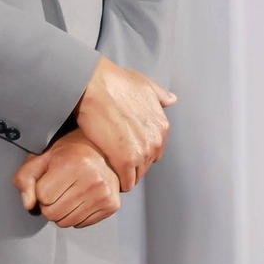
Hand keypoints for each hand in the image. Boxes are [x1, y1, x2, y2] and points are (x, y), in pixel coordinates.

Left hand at [13, 131, 121, 228]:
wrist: (102, 151)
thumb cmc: (71, 154)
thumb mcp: (42, 158)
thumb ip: (26, 178)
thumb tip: (28, 204)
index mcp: (73, 165)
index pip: (42, 197)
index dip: (40, 191)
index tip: (49, 182)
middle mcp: (92, 180)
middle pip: (53, 213)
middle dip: (49, 205)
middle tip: (57, 191)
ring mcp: (104, 194)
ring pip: (66, 222)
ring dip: (61, 213)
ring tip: (68, 195)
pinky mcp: (111, 205)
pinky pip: (81, 224)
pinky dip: (76, 216)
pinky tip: (80, 200)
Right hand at [74, 56, 176, 190]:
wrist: (92, 85)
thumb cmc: (114, 81)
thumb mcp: (144, 84)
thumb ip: (159, 95)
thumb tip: (171, 100)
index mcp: (161, 125)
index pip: (156, 149)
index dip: (141, 149)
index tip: (129, 148)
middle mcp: (155, 141)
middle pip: (147, 163)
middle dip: (134, 162)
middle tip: (118, 157)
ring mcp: (141, 152)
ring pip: (137, 174)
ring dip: (126, 173)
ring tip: (113, 167)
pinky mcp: (125, 162)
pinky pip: (126, 182)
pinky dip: (119, 181)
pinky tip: (111, 175)